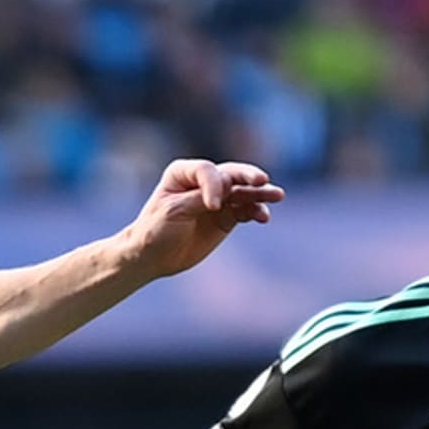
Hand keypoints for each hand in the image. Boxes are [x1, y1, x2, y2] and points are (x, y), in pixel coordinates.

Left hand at [125, 159, 283, 278]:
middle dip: (248, 177)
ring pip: (244, 192)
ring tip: (276, 196)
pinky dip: (255, 212)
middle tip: (262, 180)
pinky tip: (263, 217)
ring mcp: (218, 199)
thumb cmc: (154, 231)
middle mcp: (204, 182)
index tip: (212, 206)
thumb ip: (201, 199)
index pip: (207, 171)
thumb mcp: (174, 212)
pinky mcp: (226, 217)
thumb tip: (231, 191)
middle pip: (232, 175)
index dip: (214, 185)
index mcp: (183, 173)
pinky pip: (246, 210)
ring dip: (260, 194)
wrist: (151, 257)